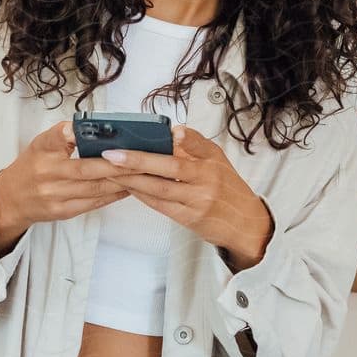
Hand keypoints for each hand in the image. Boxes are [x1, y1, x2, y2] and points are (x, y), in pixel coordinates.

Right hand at [0, 119, 131, 254]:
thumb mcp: (41, 144)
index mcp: (42, 149)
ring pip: (95, 187)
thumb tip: (100, 128)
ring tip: (143, 173)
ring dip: (122, 181)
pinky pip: (93, 203)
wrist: (10, 200)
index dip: (72, 133)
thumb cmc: (33, 166)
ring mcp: (54, 195)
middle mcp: (46, 172)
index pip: (56, 137)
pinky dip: (114, 195)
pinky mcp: (62, 211)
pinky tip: (130, 188)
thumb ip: (65, 136)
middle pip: (87, 168)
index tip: (89, 129)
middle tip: (141, 157)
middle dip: (118, 164)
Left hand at [102, 125, 273, 268]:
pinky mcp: (189, 218)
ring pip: (159, 188)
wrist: (246, 224)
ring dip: (132, 179)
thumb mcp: (218, 161)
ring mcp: (197, 201)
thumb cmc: (228, 188)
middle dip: (137, 160)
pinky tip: (127, 186)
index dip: (185, 139)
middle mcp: (207, 180)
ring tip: (109, 170)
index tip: (172, 132)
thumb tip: (172, 131)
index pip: (198, 146)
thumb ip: (196, 145)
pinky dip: (141, 194)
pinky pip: (160, 205)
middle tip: (112, 155)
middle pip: (170, 168)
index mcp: (213, 162)